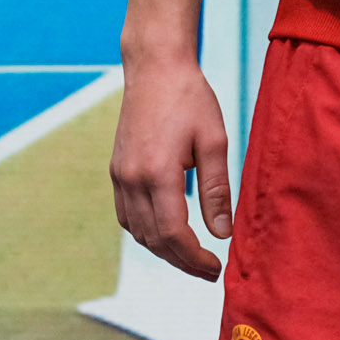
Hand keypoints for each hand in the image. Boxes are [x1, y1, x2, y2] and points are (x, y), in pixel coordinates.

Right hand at [110, 55, 232, 281]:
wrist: (155, 68)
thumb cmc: (190, 99)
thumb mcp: (215, 142)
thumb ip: (218, 190)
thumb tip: (223, 233)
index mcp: (157, 173)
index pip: (172, 234)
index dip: (194, 258)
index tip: (216, 268)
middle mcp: (131, 178)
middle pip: (153, 239)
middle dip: (182, 261)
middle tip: (210, 270)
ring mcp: (119, 175)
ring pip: (137, 231)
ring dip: (163, 250)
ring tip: (193, 257)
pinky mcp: (116, 170)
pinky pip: (127, 215)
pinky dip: (146, 232)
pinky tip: (169, 233)